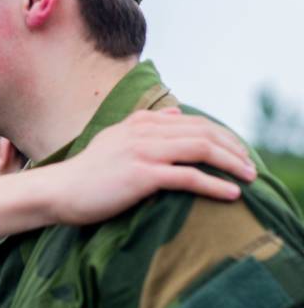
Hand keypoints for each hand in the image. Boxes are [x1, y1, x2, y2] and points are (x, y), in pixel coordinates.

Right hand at [0, 108, 254, 239]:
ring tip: (248, 178)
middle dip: (232, 148)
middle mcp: (142, 132)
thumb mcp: (114, 141)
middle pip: (202, 132)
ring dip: (230, 163)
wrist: (58, 191)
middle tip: (250, 166)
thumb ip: (144, 126)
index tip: (236, 152)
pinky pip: (188, 177)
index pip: (192, 123)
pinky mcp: (141, 175)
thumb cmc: (85, 174)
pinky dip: (214, 185)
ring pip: (200, 149)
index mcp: (137, 123)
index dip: (220, 136)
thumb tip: (177, 114)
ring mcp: (142, 152)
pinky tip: (230, 194)